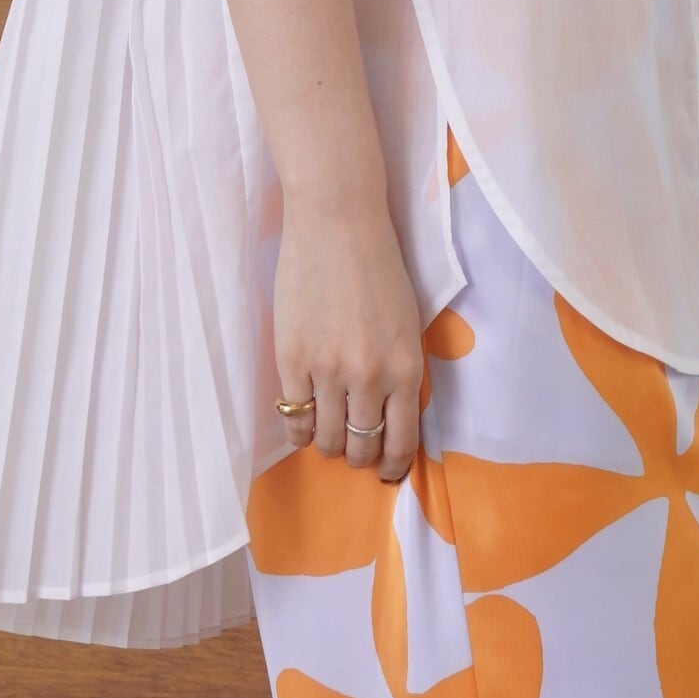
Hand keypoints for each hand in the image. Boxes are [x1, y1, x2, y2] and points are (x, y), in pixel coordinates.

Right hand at [272, 192, 425, 481]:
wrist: (338, 224)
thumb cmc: (379, 269)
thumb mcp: (407, 326)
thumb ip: (401, 373)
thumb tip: (389, 419)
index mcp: (406, 369)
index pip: (401, 441)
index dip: (392, 466)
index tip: (386, 473)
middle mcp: (369, 378)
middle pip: (361, 447)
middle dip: (359, 457)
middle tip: (354, 450)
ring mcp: (327, 371)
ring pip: (327, 439)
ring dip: (329, 446)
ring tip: (329, 436)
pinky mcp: (291, 359)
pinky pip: (294, 417)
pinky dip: (299, 430)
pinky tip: (304, 423)